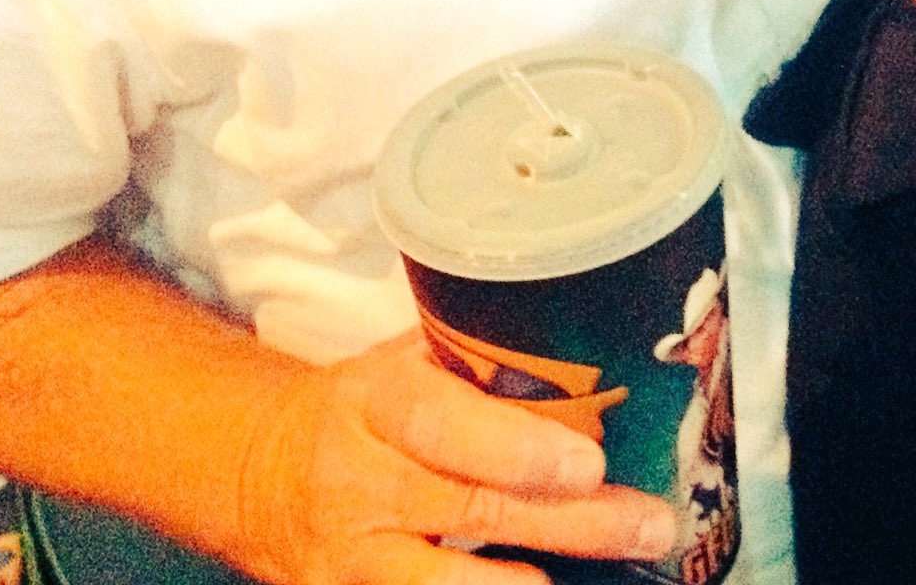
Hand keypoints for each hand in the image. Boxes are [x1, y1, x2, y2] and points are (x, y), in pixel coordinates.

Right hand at [237, 332, 676, 584]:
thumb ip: (482, 362)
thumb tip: (601, 352)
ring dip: (533, 584)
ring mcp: (350, 559)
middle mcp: (359, 482)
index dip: (514, 448)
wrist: (263, 472)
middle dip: (571, 523)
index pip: (440, 424)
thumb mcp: (409, 362)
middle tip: (651, 523)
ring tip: (616, 572)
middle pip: (469, 510)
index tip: (588, 463)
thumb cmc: (370, 404)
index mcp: (377, 399)